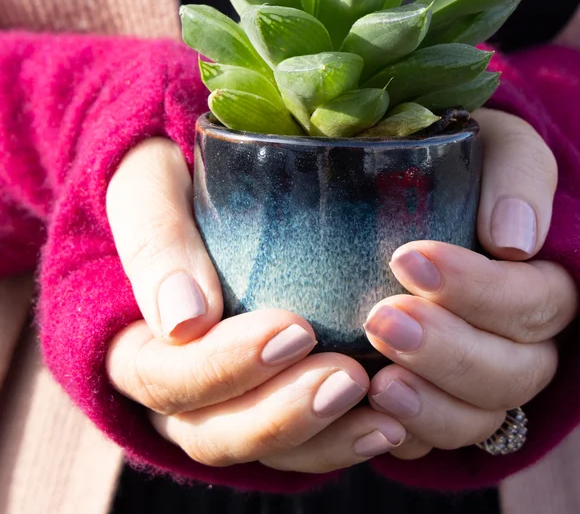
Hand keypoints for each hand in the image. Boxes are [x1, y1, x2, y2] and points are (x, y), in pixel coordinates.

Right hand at [105, 138, 405, 472]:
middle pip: (213, 431)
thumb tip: (184, 318)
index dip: (223, 367)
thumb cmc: (176, 180)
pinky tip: (394, 425)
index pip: (163, 377)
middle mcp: (178, 387)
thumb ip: (156, 239)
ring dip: (323, 439)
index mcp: (134, 341)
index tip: (295, 330)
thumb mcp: (153, 184)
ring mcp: (226, 401)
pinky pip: (302, 443)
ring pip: (263, 450)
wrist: (213, 188)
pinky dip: (345, 439)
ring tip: (386, 419)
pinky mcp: (273, 398)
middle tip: (347, 378)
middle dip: (282, 414)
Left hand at [364, 109, 578, 458]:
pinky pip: (437, 438)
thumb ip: (518, 176)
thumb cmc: (471, 166)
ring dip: (430, 405)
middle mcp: (528, 342)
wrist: (435, 196)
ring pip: (480, 417)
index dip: (479, 291)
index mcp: (549, 283)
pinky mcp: (443, 399)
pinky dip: (408, 432)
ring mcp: (485, 378)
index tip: (410, 259)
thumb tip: (515, 238)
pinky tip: (369, 410)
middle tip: (382, 318)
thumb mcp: (500, 147)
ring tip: (378, 382)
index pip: (534, 302)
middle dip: (448, 352)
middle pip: (512, 372)